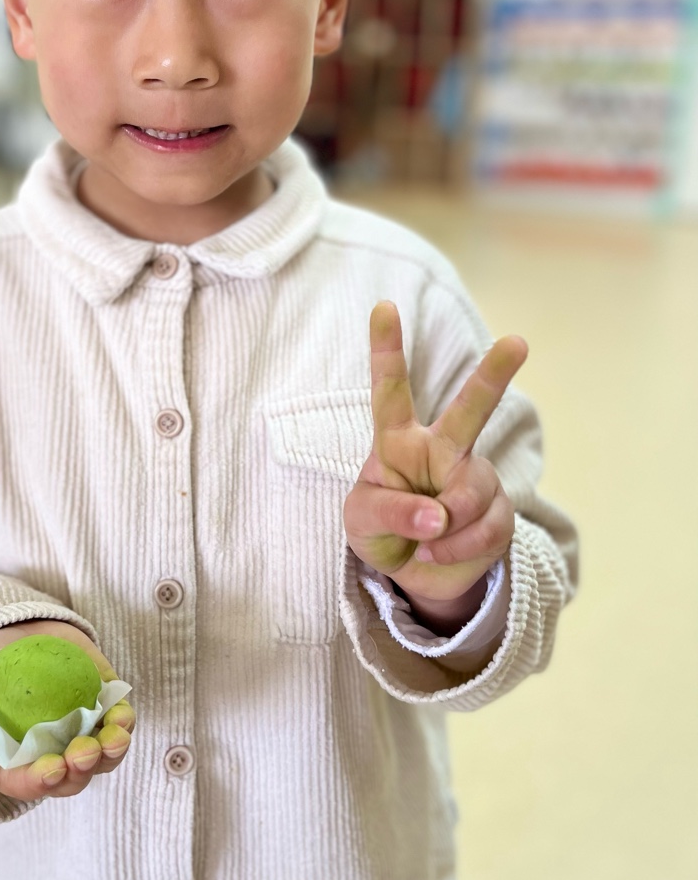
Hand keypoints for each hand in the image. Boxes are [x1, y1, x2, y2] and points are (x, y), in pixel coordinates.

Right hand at [0, 619, 134, 801]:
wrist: (5, 636)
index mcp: (19, 766)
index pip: (32, 782)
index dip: (43, 780)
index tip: (53, 767)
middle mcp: (54, 755)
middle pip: (74, 776)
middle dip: (82, 767)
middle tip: (85, 751)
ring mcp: (80, 732)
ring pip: (103, 756)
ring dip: (112, 751)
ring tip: (115, 738)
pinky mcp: (101, 705)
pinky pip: (117, 720)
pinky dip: (123, 720)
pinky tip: (124, 716)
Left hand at [343, 301, 526, 635]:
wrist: (413, 574)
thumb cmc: (380, 530)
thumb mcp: (363, 522)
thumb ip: (392, 512)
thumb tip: (438, 516)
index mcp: (399, 441)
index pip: (391, 391)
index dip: (386, 349)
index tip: (383, 306)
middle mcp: (442, 449)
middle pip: (469, 409)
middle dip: (493, 375)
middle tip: (517, 342)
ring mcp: (473, 477)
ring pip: (472, 490)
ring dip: (446, 525)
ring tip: (426, 542)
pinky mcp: (498, 512)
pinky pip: (485, 527)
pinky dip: (457, 549)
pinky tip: (440, 553)